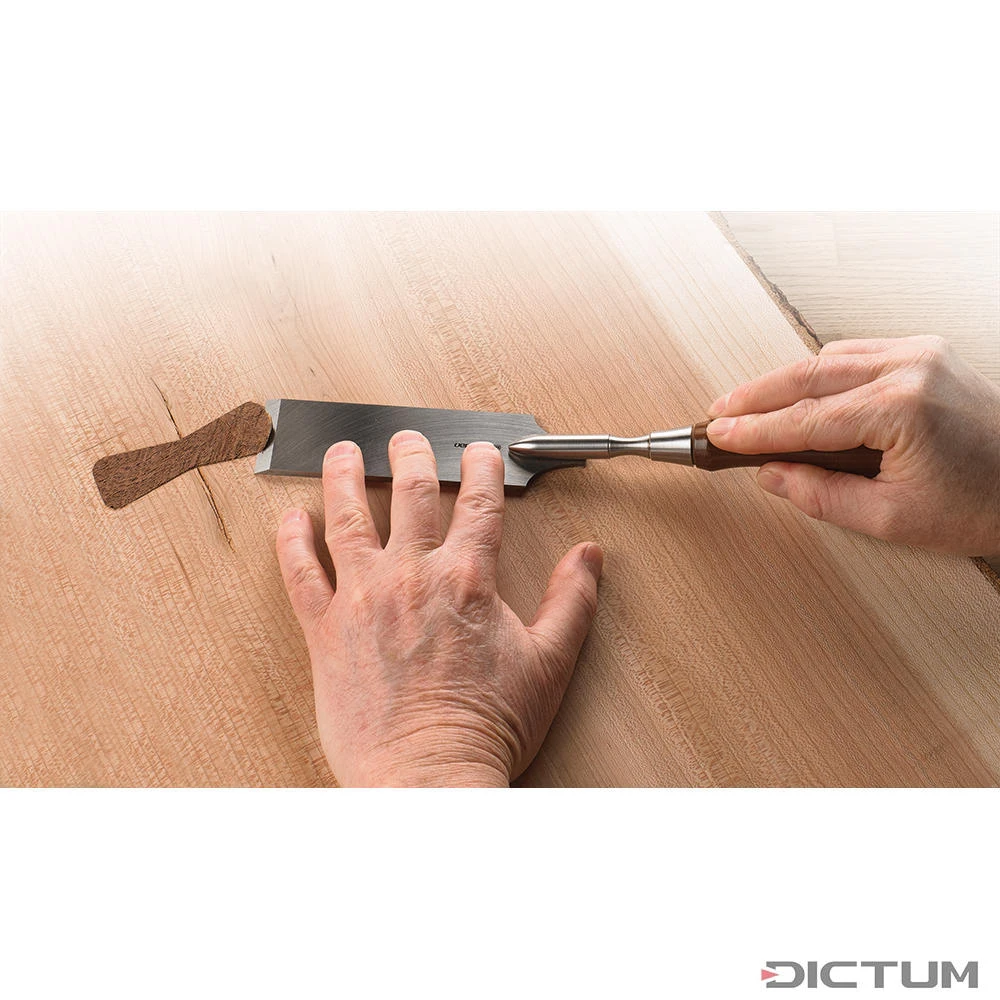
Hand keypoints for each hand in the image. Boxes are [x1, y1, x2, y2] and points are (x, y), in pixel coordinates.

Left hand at [275, 431, 602, 785]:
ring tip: (340, 452)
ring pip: (346, 518)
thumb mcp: (549, 663)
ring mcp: (362, 599)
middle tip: (405, 438)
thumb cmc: (486, 726)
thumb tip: (589, 556)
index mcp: (467, 579)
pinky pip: (299, 572)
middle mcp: (412, 577)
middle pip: (410, 495)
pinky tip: (292, 518)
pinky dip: (291, 540)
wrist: (427, 780)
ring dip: (342, 476)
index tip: (477, 451)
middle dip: (410, 456)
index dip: (480, 467)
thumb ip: (572, 602)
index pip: (477, 502)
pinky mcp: (323, 630)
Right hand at [706, 336, 999, 555]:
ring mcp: (921, 354)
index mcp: (901, 409)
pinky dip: (820, 369)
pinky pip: (858, 352)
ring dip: (784, 380)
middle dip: (757, 395)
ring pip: (829, 357)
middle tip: (719, 414)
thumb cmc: (981, 505)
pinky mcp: (927, 353)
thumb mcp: (891, 519)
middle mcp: (910, 368)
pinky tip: (797, 386)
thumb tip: (772, 476)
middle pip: (809, 375)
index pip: (806, 419)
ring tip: (746, 402)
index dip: (755, 430)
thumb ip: (821, 496)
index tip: (720, 437)